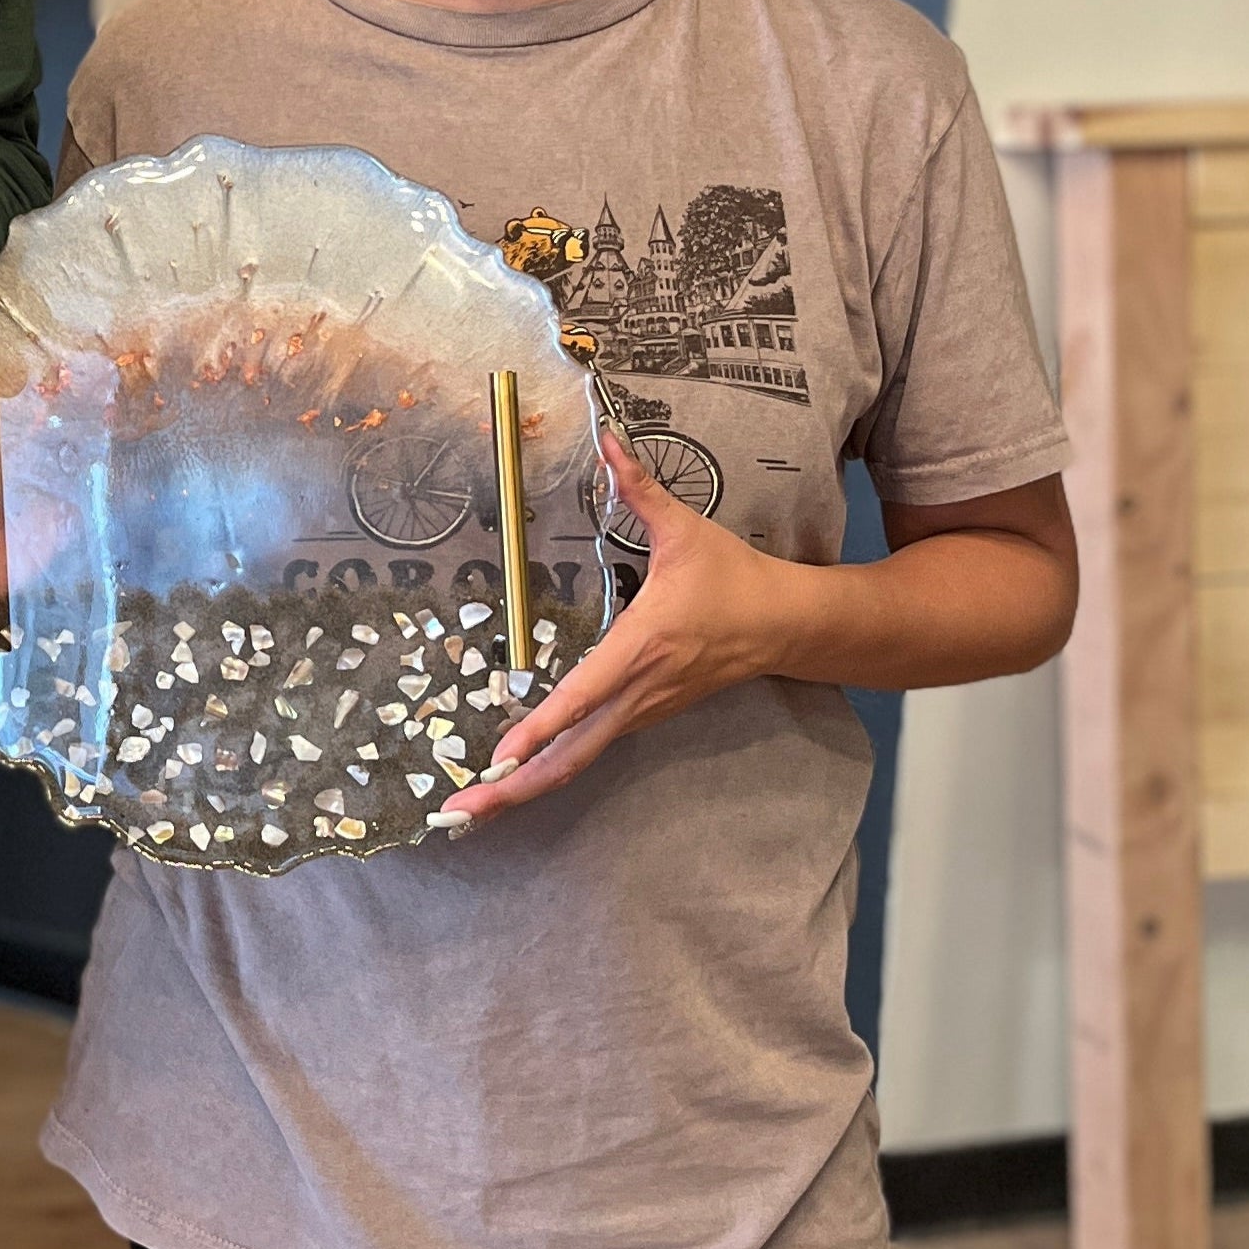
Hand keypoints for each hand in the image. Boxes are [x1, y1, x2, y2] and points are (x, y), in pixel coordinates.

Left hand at [439, 424, 800, 827]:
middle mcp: (639, 690)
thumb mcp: (686, 529)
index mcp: (643, 647)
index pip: (584, 694)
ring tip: (472, 809)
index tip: (499, 756)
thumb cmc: (735, 578)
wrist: (789, 626)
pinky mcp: (644, 715)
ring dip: (528, 785)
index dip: (540, 727)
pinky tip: (517, 780)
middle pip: (571, 752)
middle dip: (515, 785)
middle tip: (459, 813)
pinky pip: (591, 750)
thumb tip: (607, 436)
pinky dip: (552, 769)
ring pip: (579, 759)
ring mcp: (643, 710)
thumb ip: (639, 486)